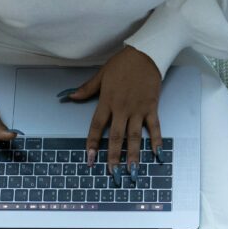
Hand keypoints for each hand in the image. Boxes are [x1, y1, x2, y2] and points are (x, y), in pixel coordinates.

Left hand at [63, 46, 161, 182]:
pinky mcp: (152, 107)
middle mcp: (122, 108)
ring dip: (133, 154)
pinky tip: (157, 154)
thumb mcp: (101, 75)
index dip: (93, 143)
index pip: (98, 126)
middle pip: (116, 137)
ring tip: (133, 171)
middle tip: (113, 174)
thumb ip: (87, 89)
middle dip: (113, 156)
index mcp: (107, 101)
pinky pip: (155, 127)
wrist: (146, 54)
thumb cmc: (122, 64)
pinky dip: (156, 141)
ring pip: (135, 136)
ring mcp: (138, 109)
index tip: (90, 158)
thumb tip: (70, 97)